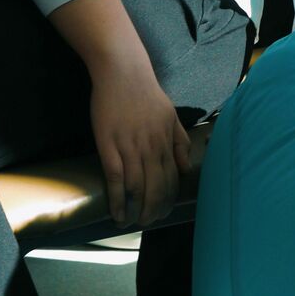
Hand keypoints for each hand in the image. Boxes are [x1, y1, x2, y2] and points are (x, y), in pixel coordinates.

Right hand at [88, 51, 191, 226]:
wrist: (122, 72)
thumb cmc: (146, 93)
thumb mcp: (170, 116)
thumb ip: (179, 142)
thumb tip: (185, 169)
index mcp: (166, 141)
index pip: (172, 179)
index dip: (168, 199)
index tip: (163, 212)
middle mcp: (151, 147)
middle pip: (156, 188)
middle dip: (153, 210)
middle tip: (147, 222)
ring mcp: (130, 147)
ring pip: (137, 188)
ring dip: (136, 210)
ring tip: (130, 223)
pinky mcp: (109, 146)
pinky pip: (116, 179)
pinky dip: (118, 200)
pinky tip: (117, 212)